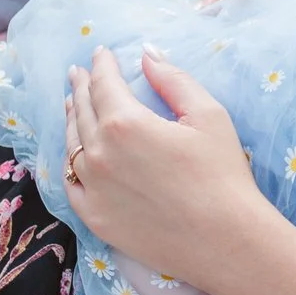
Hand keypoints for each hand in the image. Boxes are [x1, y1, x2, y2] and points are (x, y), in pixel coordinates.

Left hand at [64, 45, 268, 281]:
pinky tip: (74, 154)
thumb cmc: (224, 174)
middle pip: (82, 111)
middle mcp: (99, 153)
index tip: (100, 53)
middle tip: (78, 74)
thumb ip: (174, 80)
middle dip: (80, 88)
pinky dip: (70, 163)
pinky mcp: (95, 218)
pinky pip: (71, 184)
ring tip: (73, 106)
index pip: (104, 84)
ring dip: (71, 121)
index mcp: (125, 123)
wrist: (225, 241)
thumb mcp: (209, 115)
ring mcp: (93, 188)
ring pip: (71, 146)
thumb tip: (147, 55)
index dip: (101, 65)